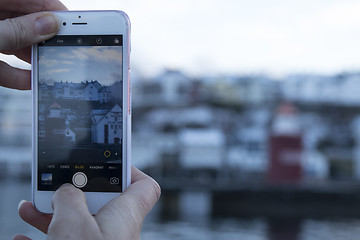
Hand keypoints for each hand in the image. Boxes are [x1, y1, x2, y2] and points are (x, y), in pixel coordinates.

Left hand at [0, 0, 66, 89]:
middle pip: (27, 23)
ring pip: (17, 44)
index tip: (72, 25)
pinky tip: (31, 81)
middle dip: (45, 38)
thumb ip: (17, 30)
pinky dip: (18, 75)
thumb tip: (49, 26)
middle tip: (63, 48)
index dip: (53, 10)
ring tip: (48, 65)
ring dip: (34, 58)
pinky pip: (5, 65)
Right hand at [14, 167, 160, 239]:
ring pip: (79, 223)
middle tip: (54, 185)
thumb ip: (69, 197)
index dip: (131, 170)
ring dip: (52, 215)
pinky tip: (21, 238)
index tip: (108, 164)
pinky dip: (45, 239)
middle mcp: (116, 230)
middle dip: (73, 193)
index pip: (144, 186)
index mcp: (124, 214)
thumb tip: (66, 190)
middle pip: (99, 202)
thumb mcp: (72, 222)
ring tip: (28, 208)